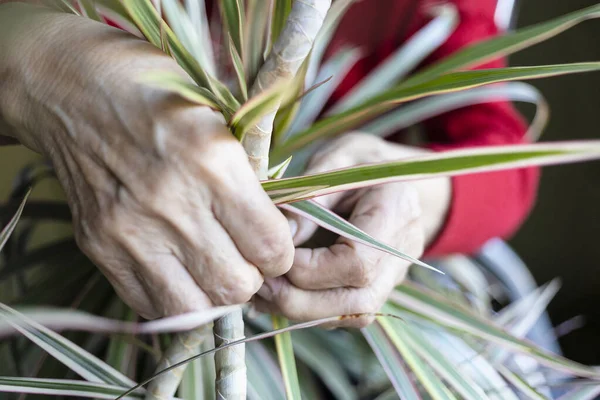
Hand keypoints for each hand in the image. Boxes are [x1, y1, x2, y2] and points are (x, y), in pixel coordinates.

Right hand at [0, 7, 293, 318]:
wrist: (69, 87)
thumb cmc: (156, 94)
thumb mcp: (218, 118)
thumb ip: (249, 180)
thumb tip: (277, 232)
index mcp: (212, 162)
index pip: (270, 246)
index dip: (281, 252)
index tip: (273, 243)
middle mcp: (171, 202)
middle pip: (235, 287)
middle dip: (252, 278)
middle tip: (244, 257)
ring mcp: (128, 230)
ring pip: (194, 309)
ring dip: (212, 295)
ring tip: (212, 269)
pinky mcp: (97, 246)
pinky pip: (149, 305)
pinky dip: (174, 299)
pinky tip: (179, 272)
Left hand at [256, 133, 450, 327]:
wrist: (396, 179)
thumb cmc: (362, 162)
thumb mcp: (336, 160)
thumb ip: (311, 196)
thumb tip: (281, 238)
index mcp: (397, 212)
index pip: (356, 262)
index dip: (309, 267)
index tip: (271, 253)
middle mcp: (402, 254)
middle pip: (355, 300)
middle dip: (298, 298)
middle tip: (257, 283)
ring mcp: (393, 278)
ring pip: (348, 314)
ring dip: (299, 309)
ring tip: (261, 291)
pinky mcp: (376, 290)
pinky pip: (343, 313)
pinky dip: (306, 309)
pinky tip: (276, 293)